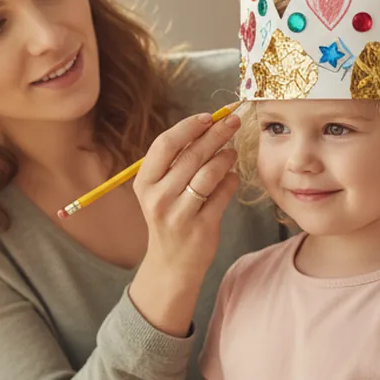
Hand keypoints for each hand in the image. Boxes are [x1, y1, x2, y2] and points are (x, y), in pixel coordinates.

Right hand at [128, 110, 241, 334]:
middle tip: (234, 122)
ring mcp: (180, 214)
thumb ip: (176, 162)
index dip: (189, 126)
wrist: (172, 263)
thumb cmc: (168, 217)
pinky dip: (231, 180)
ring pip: (210, 173)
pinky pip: (223, 193)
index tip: (208, 117)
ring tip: (232, 152)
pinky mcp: (202, 227)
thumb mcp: (160, 190)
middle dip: (217, 133)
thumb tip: (207, 127)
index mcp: (145, 183)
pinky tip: (232, 176)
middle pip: (192, 154)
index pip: (166, 144)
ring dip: (226, 157)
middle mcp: (159, 197)